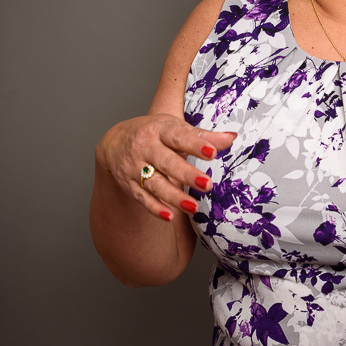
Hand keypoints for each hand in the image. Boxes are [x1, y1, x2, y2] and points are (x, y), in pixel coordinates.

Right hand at [96, 114, 236, 220]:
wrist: (114, 141)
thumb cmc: (154, 133)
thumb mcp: (174, 128)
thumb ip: (202, 136)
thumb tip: (231, 138)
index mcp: (159, 130)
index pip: (178, 137)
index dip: (195, 144)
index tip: (212, 152)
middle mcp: (145, 147)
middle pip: (166, 162)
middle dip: (186, 174)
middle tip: (207, 184)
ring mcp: (134, 167)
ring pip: (155, 183)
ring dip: (174, 196)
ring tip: (193, 207)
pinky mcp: (129, 184)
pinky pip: (142, 198)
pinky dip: (155, 208)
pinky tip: (169, 217)